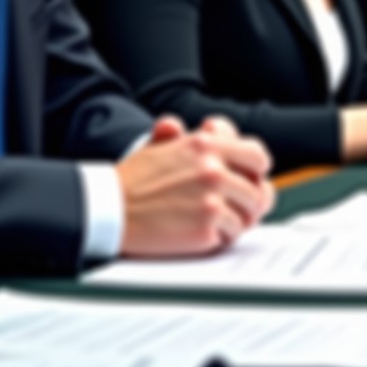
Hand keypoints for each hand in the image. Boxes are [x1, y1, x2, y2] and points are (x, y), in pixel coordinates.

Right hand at [117, 116, 274, 256]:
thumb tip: (213, 128)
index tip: (248, 180)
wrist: (109, 209)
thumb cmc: (133, 181)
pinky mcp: (206, 227)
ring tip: (212, 222)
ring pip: (248, 215)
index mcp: (207, 144)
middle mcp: (214, 168)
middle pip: (258, 190)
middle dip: (247, 202)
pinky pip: (230, 237)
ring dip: (234, 222)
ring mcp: (212, 198)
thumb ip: (195, 137)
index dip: (255, 172)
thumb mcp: (162, 144)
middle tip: (234, 208)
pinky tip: (198, 233)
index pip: (257, 156)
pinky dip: (218, 239)